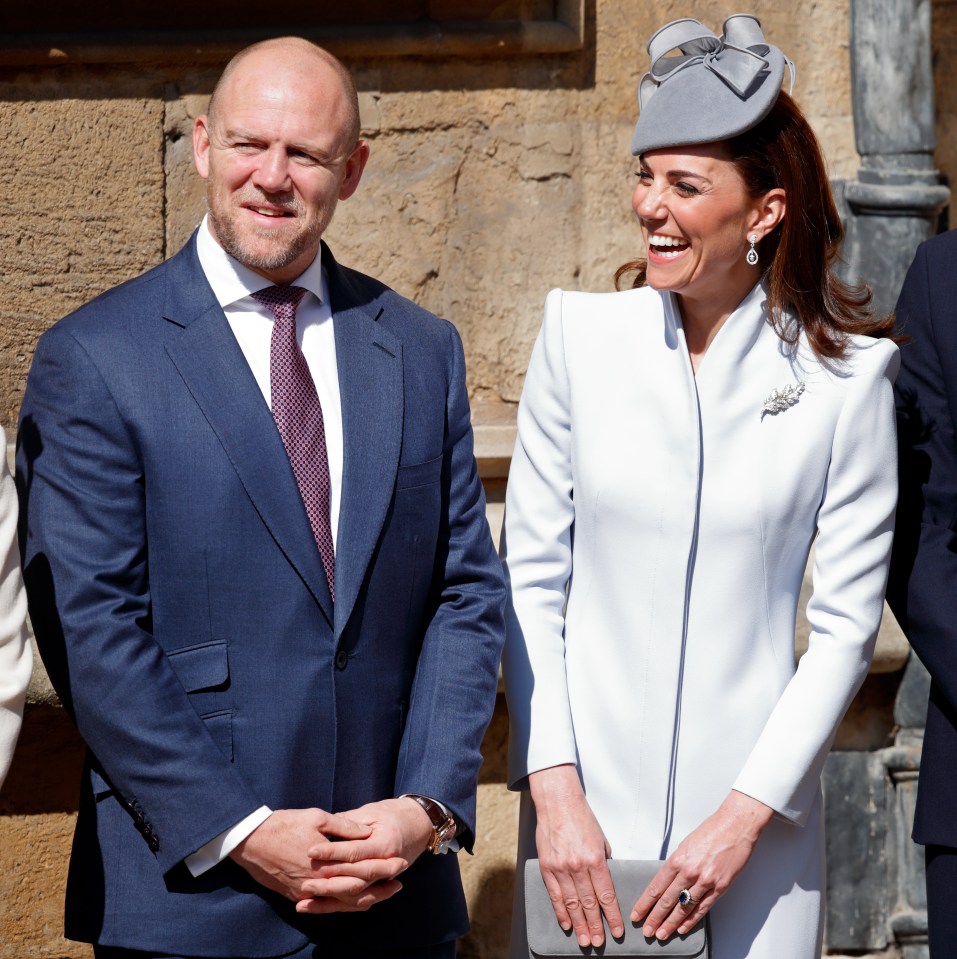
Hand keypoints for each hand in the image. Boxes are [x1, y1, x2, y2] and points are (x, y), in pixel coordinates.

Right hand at [229, 807, 400, 912]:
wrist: (250, 841)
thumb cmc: (285, 824)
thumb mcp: (318, 817)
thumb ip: (344, 828)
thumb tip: (367, 834)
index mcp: (326, 861)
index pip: (362, 869)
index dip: (383, 867)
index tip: (399, 863)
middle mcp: (318, 882)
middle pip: (356, 892)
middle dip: (380, 888)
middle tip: (399, 883)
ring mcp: (306, 892)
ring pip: (341, 904)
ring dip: (364, 900)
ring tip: (383, 895)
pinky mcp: (296, 896)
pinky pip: (325, 906)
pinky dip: (342, 905)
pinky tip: (353, 901)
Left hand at [297, 797, 433, 913]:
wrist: (420, 824)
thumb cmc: (393, 813)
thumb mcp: (372, 812)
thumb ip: (349, 822)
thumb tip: (324, 829)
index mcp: (385, 845)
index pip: (354, 852)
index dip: (332, 852)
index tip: (310, 851)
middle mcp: (387, 865)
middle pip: (355, 881)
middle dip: (328, 885)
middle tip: (305, 884)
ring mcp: (385, 879)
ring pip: (355, 897)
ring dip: (329, 902)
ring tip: (303, 904)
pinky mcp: (379, 885)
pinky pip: (358, 902)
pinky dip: (338, 906)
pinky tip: (315, 907)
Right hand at [528, 764, 622, 947]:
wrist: (558, 802)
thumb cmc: (582, 818)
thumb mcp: (601, 839)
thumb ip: (603, 862)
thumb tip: (604, 882)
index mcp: (595, 859)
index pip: (606, 895)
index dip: (612, 916)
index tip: (617, 931)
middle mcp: (578, 866)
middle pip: (589, 903)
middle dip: (596, 926)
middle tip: (600, 942)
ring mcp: (560, 867)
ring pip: (572, 903)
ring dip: (579, 924)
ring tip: (585, 940)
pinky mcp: (547, 866)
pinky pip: (554, 894)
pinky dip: (561, 911)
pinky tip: (567, 923)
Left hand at [630, 790, 773, 939]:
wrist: (735, 826)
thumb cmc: (711, 832)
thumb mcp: (686, 845)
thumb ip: (677, 864)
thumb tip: (667, 881)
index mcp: (678, 860)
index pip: (656, 887)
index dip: (645, 903)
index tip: (637, 913)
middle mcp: (689, 872)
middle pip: (667, 900)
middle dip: (654, 918)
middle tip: (646, 931)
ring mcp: (705, 881)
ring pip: (683, 908)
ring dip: (671, 923)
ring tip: (661, 934)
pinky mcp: (720, 887)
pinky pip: (703, 908)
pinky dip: (691, 920)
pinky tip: (682, 928)